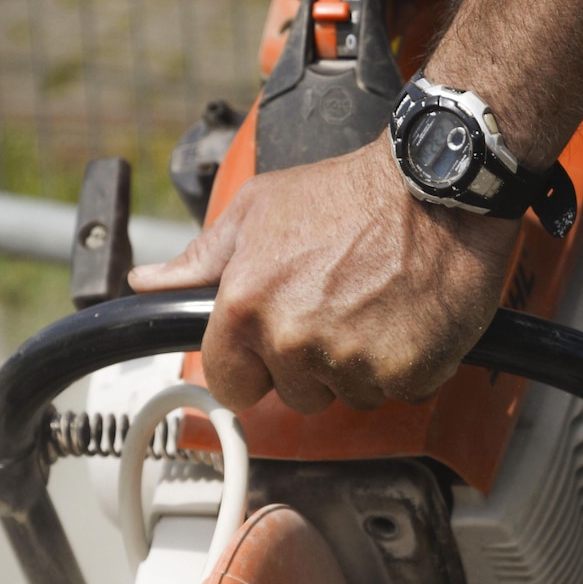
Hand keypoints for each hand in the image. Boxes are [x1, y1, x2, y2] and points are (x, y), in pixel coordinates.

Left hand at [128, 139, 516, 411]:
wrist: (434, 188)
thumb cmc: (350, 194)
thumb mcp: (260, 210)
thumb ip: (202, 259)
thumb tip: (148, 282)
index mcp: (247, 306)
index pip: (230, 385)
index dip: (252, 369)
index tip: (271, 351)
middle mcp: (293, 340)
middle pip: (295, 395)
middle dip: (313, 365)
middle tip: (339, 308)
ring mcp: (351, 362)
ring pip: (348, 395)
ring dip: (360, 365)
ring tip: (376, 306)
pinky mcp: (404, 373)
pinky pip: (396, 391)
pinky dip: (404, 363)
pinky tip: (406, 318)